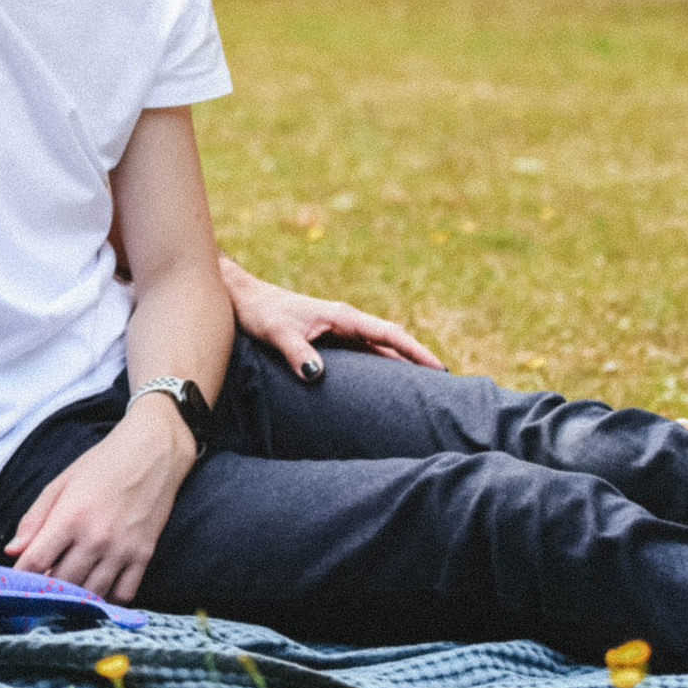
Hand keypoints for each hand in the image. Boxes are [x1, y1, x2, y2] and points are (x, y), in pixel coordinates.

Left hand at [7, 406, 195, 602]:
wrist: (152, 453)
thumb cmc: (102, 464)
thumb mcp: (61, 483)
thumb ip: (34, 519)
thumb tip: (13, 551)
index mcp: (70, 517)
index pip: (35, 562)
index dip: (21, 578)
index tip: (16, 583)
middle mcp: (96, 538)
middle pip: (63, 583)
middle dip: (48, 588)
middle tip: (42, 586)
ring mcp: (122, 550)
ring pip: (92, 594)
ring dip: (76, 598)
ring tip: (68, 590)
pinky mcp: (144, 556)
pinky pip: (124, 594)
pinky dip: (108, 600)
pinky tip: (98, 589)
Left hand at [220, 253, 442, 380]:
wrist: (243, 298)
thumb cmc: (260, 312)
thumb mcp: (277, 333)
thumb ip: (296, 352)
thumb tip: (316, 374)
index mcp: (342, 316)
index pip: (389, 334)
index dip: (416, 352)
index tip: (439, 368)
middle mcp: (346, 320)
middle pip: (391, 342)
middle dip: (417, 360)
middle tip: (444, 386)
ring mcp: (339, 328)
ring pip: (378, 348)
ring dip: (400, 364)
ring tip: (424, 389)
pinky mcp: (329, 337)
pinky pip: (363, 352)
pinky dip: (380, 364)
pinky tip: (386, 384)